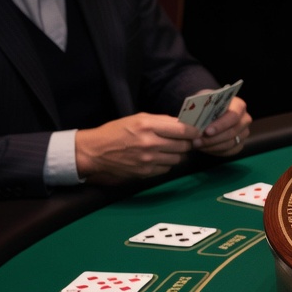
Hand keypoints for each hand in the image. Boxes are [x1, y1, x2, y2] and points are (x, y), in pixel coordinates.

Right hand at [74, 114, 195, 184]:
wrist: (95, 152)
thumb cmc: (116, 132)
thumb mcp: (137, 119)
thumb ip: (161, 121)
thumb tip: (183, 124)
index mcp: (148, 126)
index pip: (182, 131)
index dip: (193, 132)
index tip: (196, 131)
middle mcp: (150, 143)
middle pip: (184, 146)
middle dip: (187, 143)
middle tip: (184, 141)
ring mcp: (149, 159)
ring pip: (178, 159)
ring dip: (177, 154)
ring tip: (168, 148)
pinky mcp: (147, 172)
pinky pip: (167, 168)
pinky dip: (167, 163)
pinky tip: (158, 158)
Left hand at [193, 96, 250, 156]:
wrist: (207, 115)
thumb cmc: (205, 106)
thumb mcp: (202, 103)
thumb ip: (200, 109)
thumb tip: (192, 122)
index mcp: (238, 105)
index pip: (233, 116)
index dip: (221, 125)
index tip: (206, 131)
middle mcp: (245, 119)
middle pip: (233, 131)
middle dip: (213, 138)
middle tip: (197, 141)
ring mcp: (244, 133)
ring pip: (231, 143)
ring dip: (212, 145)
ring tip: (197, 144)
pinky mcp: (240, 144)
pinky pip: (230, 151)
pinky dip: (215, 151)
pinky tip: (204, 148)